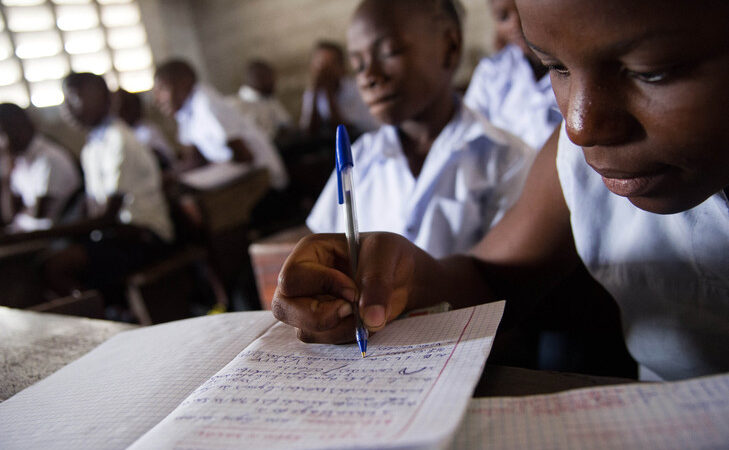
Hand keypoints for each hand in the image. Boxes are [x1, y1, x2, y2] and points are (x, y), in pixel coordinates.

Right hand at [272, 232, 420, 343]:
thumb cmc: (389, 256)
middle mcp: (303, 281)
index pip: (293, 277)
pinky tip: (365, 323)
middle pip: (283, 308)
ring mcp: (309, 306)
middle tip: (350, 311)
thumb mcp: (386, 253)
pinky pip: (324, 341)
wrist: (405, 279)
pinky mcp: (323, 327)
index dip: (321, 286)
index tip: (353, 290)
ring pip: (304, 330)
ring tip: (366, 316)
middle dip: (318, 316)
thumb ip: (377, 282)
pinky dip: (346, 337)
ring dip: (339, 329)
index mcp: (309, 253)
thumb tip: (370, 319)